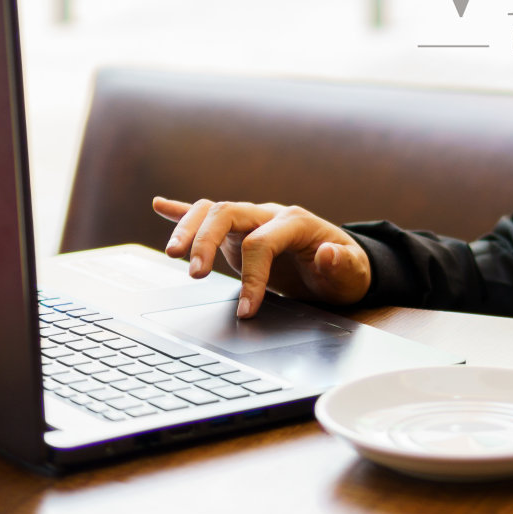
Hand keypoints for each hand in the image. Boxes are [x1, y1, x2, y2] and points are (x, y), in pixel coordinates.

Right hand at [152, 197, 371, 316]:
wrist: (344, 266)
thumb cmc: (347, 271)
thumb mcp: (353, 273)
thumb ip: (342, 263)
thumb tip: (328, 253)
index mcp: (296, 222)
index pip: (262, 242)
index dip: (253, 276)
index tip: (248, 309)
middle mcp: (269, 215)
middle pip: (228, 213)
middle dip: (206, 241)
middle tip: (195, 275)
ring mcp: (252, 221)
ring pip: (213, 211)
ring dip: (188, 228)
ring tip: (172, 254)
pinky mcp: (239, 233)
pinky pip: (208, 215)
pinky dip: (182, 211)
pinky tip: (160, 204)